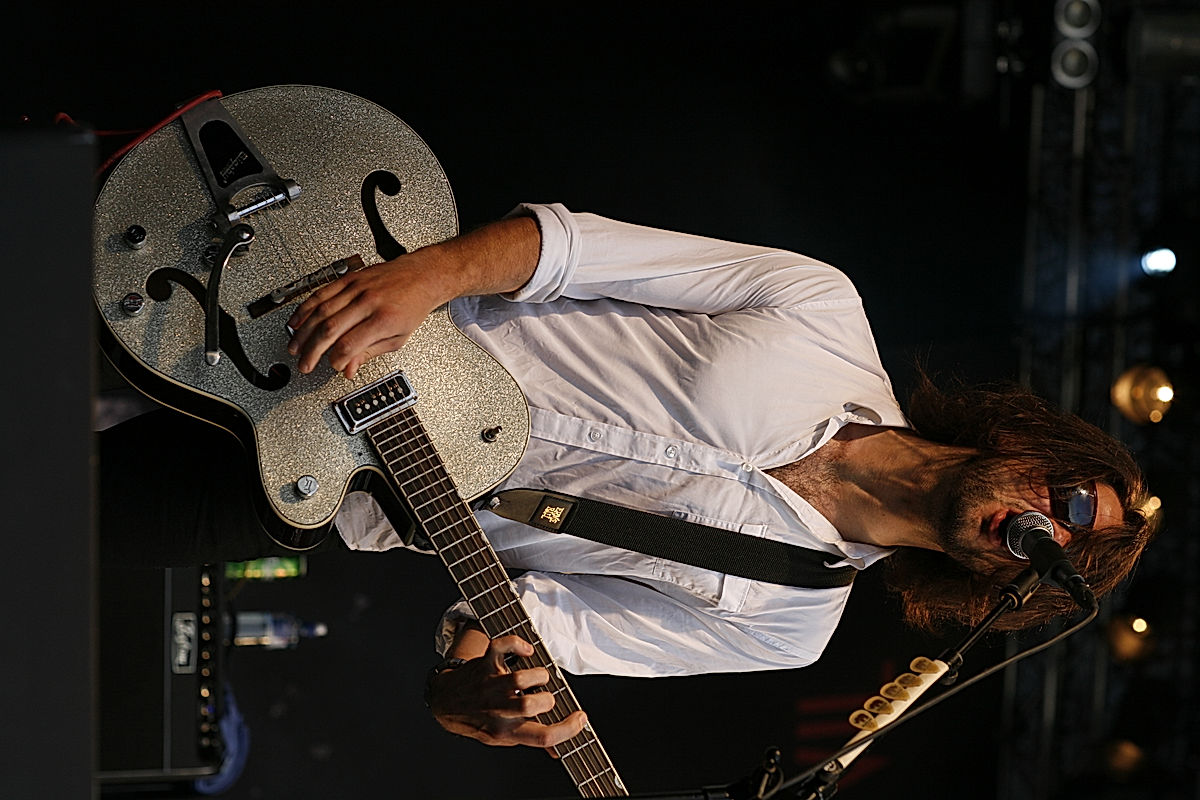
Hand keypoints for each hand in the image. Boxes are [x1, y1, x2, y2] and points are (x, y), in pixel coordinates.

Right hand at [286, 250, 450, 379]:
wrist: (422, 275)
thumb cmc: (414, 305)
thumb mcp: (399, 337)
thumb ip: (370, 353)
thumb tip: (349, 369)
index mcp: (383, 319)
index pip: (349, 344)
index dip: (336, 360)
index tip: (335, 366)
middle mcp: (368, 302)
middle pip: (330, 329)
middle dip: (312, 351)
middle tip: (304, 364)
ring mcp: (357, 288)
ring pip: (320, 311)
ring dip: (303, 332)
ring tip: (295, 347)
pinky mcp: (350, 278)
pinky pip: (320, 293)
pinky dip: (305, 309)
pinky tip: (296, 321)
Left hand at [427, 635, 587, 749]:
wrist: (444, 703)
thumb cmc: (478, 718)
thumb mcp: (501, 736)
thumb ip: (529, 738)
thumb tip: (557, 749)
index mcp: (506, 732)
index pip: (543, 737)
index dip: (568, 729)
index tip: (581, 719)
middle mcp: (498, 710)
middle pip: (533, 706)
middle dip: (548, 700)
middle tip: (546, 697)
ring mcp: (490, 686)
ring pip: (521, 678)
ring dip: (538, 675)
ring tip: (538, 678)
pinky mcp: (485, 664)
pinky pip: (502, 647)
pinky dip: (517, 644)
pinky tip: (526, 651)